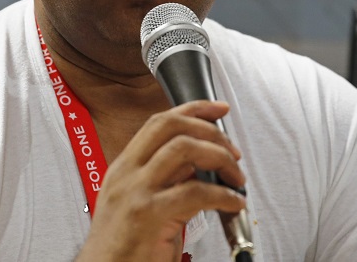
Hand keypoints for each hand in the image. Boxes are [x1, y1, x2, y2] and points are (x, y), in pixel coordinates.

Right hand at [75, 100, 246, 261]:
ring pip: (184, 149)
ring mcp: (136, 192)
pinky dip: (223, 195)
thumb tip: (198, 165)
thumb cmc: (121, 248)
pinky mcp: (149, 216)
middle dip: (209, 129)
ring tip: (235, 176)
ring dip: (218, 157)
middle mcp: (128, 173)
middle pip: (171, 126)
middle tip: (232, 149)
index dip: (193, 110)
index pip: (159, 122)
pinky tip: (232, 203)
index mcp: (124, 167)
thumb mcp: (136, 203)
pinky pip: (196, 193)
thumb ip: (163, 181)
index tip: (217, 109)